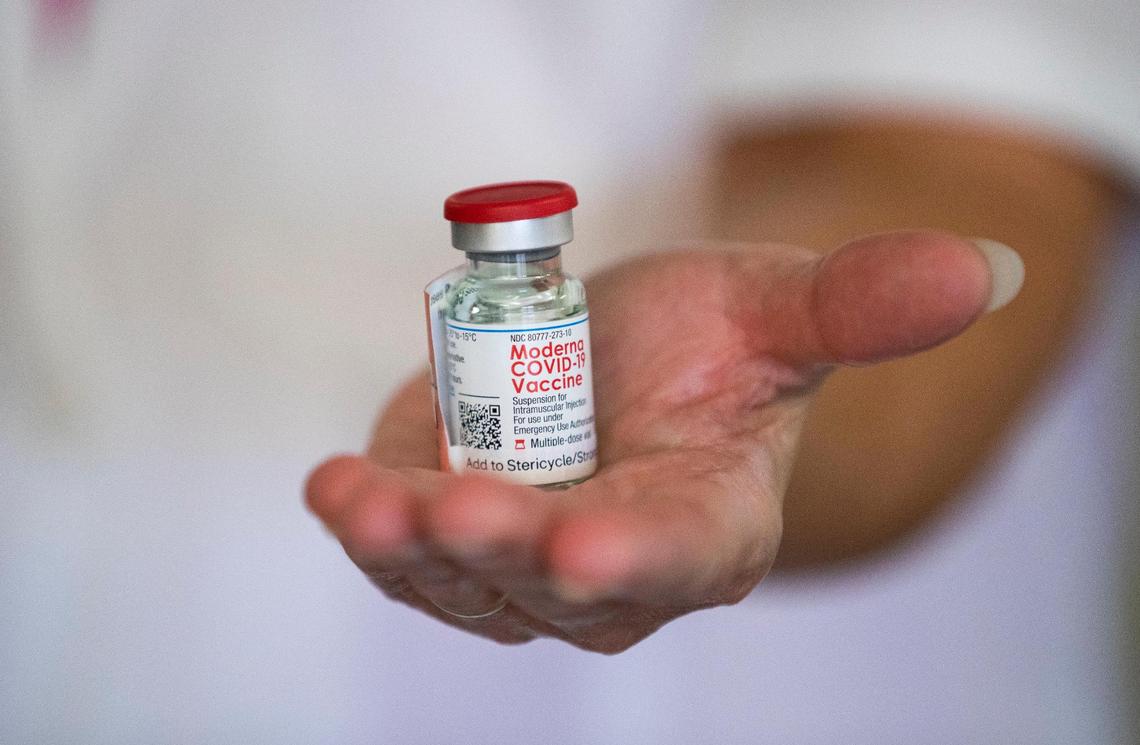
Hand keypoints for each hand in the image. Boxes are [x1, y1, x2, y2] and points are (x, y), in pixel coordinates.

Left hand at [305, 231, 1012, 652]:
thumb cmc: (714, 339)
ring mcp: (525, 558)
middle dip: (504, 554)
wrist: (626, 353)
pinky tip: (334, 486)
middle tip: (456, 511)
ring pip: (468, 580)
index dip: (636, 559)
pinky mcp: (452, 523)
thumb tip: (980, 271)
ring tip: (362, 500)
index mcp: (711, 521)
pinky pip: (406, 545)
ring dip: (412, 549)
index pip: (680, 555)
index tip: (590, 549)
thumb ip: (856, 305)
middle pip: (558, 584)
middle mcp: (617, 565)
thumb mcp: (777, 306)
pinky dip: (365, 522)